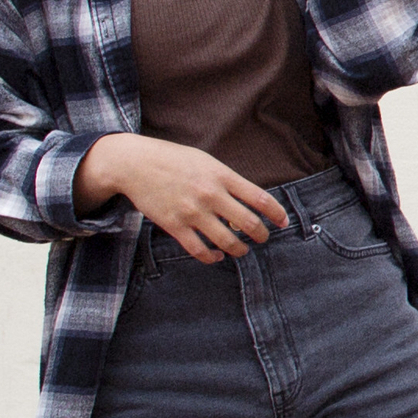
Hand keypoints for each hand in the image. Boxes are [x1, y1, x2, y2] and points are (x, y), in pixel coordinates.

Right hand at [77, 135, 290, 261]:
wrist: (134, 164)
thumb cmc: (172, 159)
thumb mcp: (206, 161)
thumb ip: (227, 180)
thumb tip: (249, 200)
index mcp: (221, 175)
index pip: (260, 198)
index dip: (277, 214)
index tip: (283, 222)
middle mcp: (210, 194)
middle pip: (248, 223)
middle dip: (261, 235)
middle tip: (263, 238)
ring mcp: (192, 212)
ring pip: (227, 242)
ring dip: (239, 250)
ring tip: (241, 250)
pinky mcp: (175, 226)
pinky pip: (200, 251)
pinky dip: (212, 258)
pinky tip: (217, 256)